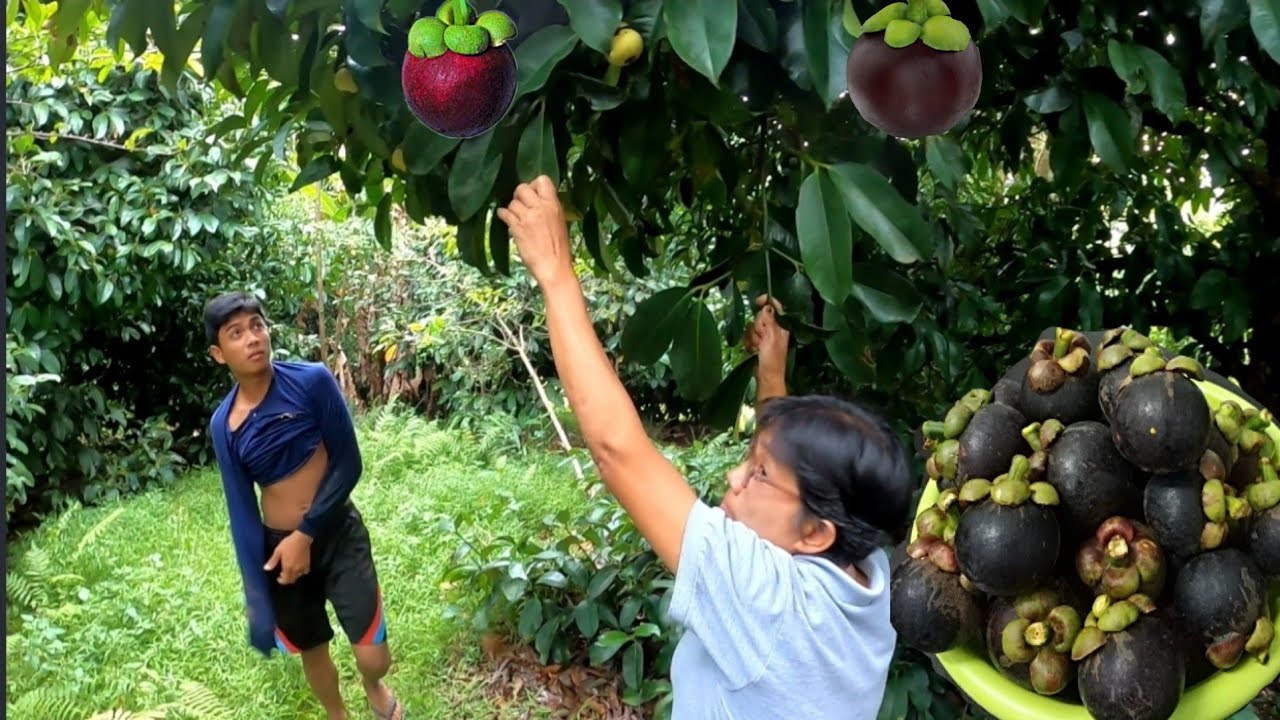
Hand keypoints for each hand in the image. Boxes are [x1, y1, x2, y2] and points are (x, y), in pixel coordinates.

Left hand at [264, 531, 311, 584]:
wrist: (301, 538)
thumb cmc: (288, 544)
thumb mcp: (278, 551)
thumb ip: (272, 561)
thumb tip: (266, 568)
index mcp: (287, 567)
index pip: (285, 580)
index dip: (281, 581)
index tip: (278, 577)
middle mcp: (295, 569)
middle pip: (292, 580)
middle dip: (287, 579)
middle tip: (283, 574)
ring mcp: (302, 567)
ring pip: (298, 576)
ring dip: (293, 576)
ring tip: (290, 571)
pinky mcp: (307, 563)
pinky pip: (305, 572)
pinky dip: (301, 572)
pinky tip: (298, 568)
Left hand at [496, 176, 576, 290]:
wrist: (554, 267)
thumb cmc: (559, 248)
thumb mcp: (560, 222)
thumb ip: (549, 208)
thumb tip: (537, 199)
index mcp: (554, 205)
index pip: (542, 180)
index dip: (534, 184)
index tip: (532, 194)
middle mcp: (541, 207)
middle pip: (523, 188)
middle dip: (519, 194)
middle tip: (520, 204)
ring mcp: (528, 217)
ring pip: (512, 202)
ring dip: (511, 208)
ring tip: (514, 217)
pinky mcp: (518, 228)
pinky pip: (505, 213)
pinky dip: (502, 214)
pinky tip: (505, 218)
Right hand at [744, 295, 788, 378]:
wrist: (766, 377)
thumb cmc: (772, 359)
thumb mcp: (771, 337)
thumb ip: (769, 321)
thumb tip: (767, 305)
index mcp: (781, 326)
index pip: (774, 307)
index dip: (766, 302)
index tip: (758, 301)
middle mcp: (773, 329)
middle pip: (759, 316)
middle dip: (757, 327)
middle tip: (762, 338)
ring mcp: (764, 336)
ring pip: (751, 327)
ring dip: (752, 337)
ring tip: (758, 347)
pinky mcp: (756, 343)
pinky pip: (747, 336)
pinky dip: (748, 343)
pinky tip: (753, 350)